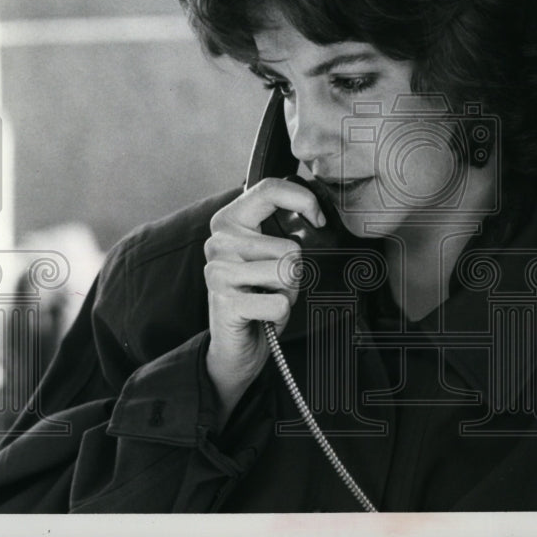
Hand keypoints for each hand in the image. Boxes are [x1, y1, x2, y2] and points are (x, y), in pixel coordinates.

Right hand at [203, 177, 325, 427]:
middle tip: (273, 286)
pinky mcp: (225, 302)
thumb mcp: (268, 254)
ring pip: (287, 273)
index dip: (303, 200)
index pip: (268, 189)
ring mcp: (218, 272)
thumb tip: (317, 213)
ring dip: (288, 293)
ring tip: (267, 298)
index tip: (319, 220)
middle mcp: (218, 242)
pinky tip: (261, 315)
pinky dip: (279, 313)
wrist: (234, 347)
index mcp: (229, 221)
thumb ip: (281, 229)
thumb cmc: (258, 296)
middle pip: (290, 246)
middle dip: (294, 273)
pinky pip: (280, 302)